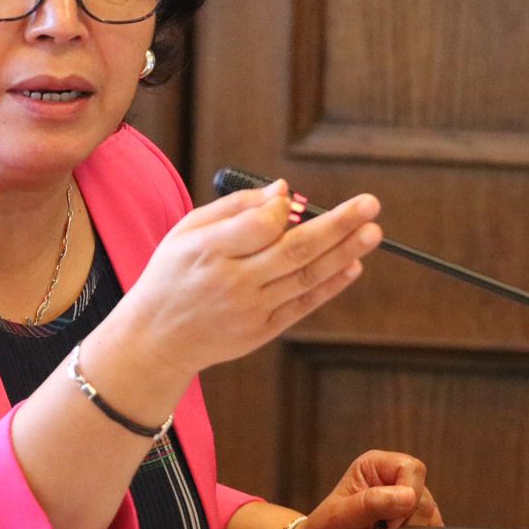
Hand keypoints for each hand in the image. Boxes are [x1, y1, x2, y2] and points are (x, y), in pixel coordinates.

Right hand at [114, 181, 383, 378]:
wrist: (156, 338)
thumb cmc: (172, 275)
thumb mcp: (187, 232)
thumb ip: (234, 207)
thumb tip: (284, 190)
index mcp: (207, 251)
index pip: (260, 225)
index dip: (284, 209)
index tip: (292, 199)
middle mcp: (231, 281)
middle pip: (294, 249)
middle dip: (337, 225)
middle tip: (370, 205)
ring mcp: (250, 309)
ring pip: (306, 276)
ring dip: (344, 253)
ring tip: (372, 231)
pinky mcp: (262, 331)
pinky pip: (304, 304)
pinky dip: (331, 284)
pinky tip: (352, 265)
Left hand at [292, 450, 443, 528]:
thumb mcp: (341, 516)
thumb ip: (371, 503)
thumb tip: (407, 495)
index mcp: (375, 466)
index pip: (411, 468)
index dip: (408, 494)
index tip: (391, 521)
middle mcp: (393, 479)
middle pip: (424, 494)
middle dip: (409, 520)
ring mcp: (405, 501)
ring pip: (431, 514)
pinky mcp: (413, 522)